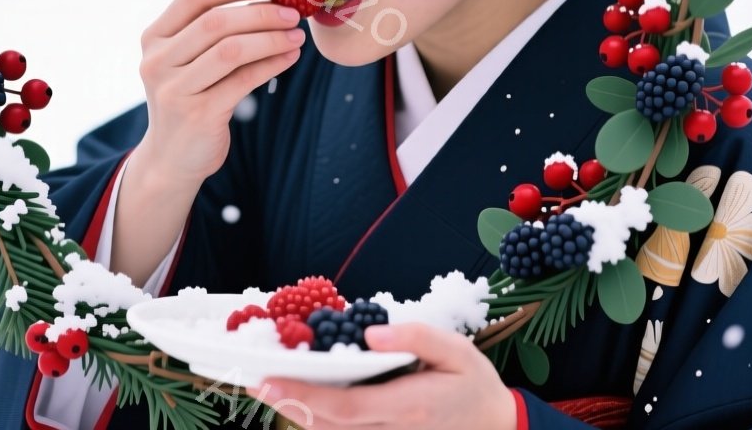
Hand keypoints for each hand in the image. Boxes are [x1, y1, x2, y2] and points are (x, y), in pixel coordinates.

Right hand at [135, 0, 303, 186]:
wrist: (172, 158)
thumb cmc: (190, 98)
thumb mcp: (189, 61)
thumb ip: (215, 32)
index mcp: (154, 38)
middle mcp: (157, 61)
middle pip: (215, 22)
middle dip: (260, 13)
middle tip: (293, 13)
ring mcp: (174, 90)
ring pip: (231, 50)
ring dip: (270, 38)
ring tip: (296, 35)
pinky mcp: (198, 115)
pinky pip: (243, 80)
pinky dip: (271, 64)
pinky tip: (290, 57)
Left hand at [257, 323, 518, 429]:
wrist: (497, 429)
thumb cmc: (475, 386)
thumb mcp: (458, 350)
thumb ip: (417, 337)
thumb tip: (371, 332)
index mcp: (408, 406)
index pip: (344, 406)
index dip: (302, 395)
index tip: (268, 381)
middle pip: (327, 425)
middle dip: (288, 403)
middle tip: (253, 380)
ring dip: (297, 413)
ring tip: (268, 387)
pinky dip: (319, 421)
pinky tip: (301, 401)